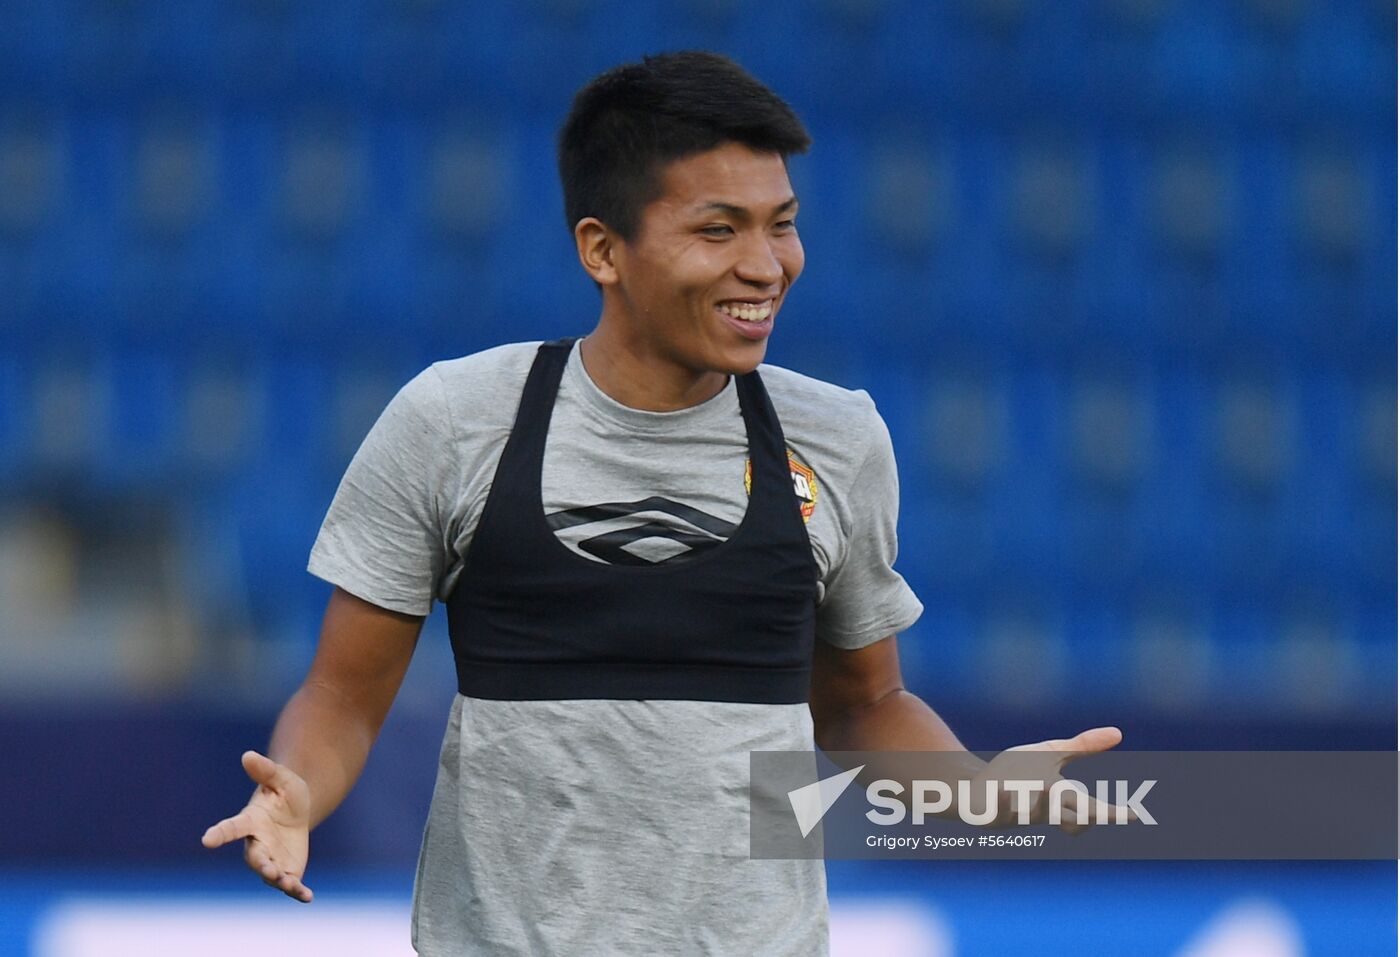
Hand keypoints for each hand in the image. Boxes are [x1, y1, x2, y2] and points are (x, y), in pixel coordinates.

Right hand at [202, 750, 313, 901]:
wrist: (297, 812)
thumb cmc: (284, 792)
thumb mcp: (281, 778)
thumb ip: (266, 771)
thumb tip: (248, 755)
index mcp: (250, 821)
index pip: (232, 827)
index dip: (219, 833)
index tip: (206, 839)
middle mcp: (257, 844)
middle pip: (255, 858)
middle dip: (262, 865)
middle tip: (270, 871)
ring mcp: (271, 860)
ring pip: (271, 875)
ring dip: (279, 880)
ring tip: (290, 883)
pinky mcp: (286, 870)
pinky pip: (290, 884)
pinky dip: (297, 891)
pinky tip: (307, 896)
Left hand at [974, 726, 1134, 833]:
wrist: (975, 786)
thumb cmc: (1015, 774)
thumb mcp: (1050, 754)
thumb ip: (1082, 746)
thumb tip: (1118, 732)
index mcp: (1059, 797)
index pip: (1090, 809)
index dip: (1111, 813)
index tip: (1135, 814)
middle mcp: (1043, 809)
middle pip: (1070, 820)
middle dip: (1084, 816)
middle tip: (1097, 811)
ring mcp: (1018, 813)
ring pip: (1035, 815)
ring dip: (1042, 803)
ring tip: (1047, 787)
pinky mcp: (993, 813)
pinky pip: (1000, 812)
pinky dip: (1004, 802)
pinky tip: (1004, 790)